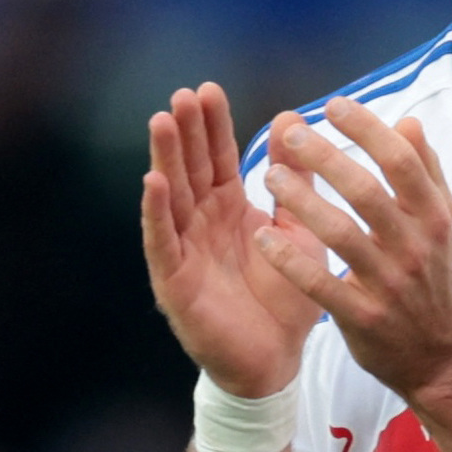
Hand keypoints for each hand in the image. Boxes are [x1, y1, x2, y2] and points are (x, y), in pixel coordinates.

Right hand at [143, 84, 324, 396]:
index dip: (211, 126)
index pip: (216, 158)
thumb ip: (296, 184)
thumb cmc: (286, 299)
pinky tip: (152, 183)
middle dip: (185, 132)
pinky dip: (156, 213)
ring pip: (171, 197)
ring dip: (164, 159)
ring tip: (162, 121)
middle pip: (189, 169)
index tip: (208, 89)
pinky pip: (163, 242)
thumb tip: (293, 121)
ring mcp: (184, 251)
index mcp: (230, 210)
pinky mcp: (174, 282)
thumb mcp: (298, 231)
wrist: (277, 362)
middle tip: (183, 94)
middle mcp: (201, 224)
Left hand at [254, 96, 451, 399]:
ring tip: (270, 176)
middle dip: (325, 157)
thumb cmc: (436, 281)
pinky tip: (262, 236)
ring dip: (302, 201)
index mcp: (434, 217)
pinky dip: (290, 261)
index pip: (400, 161)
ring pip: (341, 233)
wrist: (443, 357)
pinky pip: (321, 285)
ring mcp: (389, 284)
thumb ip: (426, 173)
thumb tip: (409, 122)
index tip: (333, 106)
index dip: (366, 129)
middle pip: (367, 191)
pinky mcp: (363, 318)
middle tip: (290, 133)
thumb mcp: (444, 225)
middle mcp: (414, 247)